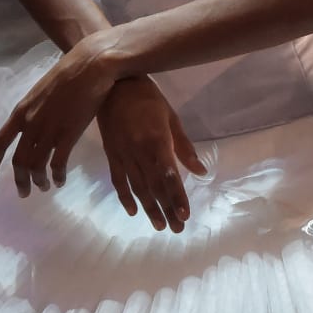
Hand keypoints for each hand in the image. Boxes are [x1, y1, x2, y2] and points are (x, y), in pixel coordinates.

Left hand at [0, 31, 119, 195]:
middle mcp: (30, 124)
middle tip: (24, 192)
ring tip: (43, 187)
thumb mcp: (39, 92)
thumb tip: (31, 125)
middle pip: (18, 161)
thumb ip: (32, 111)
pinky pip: (58, 164)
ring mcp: (49, 130)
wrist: (88, 66)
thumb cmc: (66, 75)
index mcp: (20, 112)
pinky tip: (60, 181)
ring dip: (39, 181)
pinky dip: (57, 176)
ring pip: (36, 166)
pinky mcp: (68, 135)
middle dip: (20, 181)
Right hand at [96, 77, 205, 232]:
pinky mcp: (111, 154)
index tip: (184, 215)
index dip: (176, 196)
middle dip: (166, 209)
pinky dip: (124, 197)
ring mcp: (122, 154)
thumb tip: (201, 171)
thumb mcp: (171, 117)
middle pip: (153, 186)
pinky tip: (133, 211)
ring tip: (160, 226)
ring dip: (148, 208)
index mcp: (156, 140)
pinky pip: (118, 180)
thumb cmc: (147, 98)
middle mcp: (138, 151)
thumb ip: (184, 147)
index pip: (168, 175)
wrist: (112, 84)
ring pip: (136, 187)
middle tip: (176, 229)